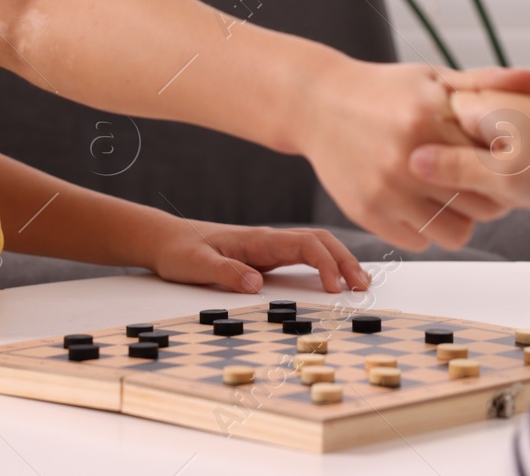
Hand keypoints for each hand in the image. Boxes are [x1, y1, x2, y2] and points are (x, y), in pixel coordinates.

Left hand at [149, 221, 370, 293]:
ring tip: (359, 283)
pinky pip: (305, 255)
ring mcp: (270, 247)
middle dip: (345, 262)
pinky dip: (326, 264)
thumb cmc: (179, 251)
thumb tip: (256, 284)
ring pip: (316, 246)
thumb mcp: (195, 265)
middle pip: (320, 241)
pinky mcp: (267, 256)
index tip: (335, 289)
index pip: (305, 245)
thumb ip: (225, 273)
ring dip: (340, 261)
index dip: (326, 265)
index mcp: (258, 240)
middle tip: (363, 287)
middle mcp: (269, 240)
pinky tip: (335, 278)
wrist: (166, 240)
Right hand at [295, 61, 529, 251]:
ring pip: (453, 233)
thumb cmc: (380, 90)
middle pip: (480, 205)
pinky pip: (417, 242)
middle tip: (483, 185)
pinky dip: (425, 229)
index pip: (491, 164)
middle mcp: (406, 159)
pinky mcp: (366, 213)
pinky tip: (421, 204)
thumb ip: (483, 83)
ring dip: (459, 220)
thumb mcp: (431, 78)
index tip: (504, 166)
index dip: (505, 170)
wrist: (317, 104)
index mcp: (426, 119)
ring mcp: (385, 190)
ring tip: (452, 198)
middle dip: (490, 199)